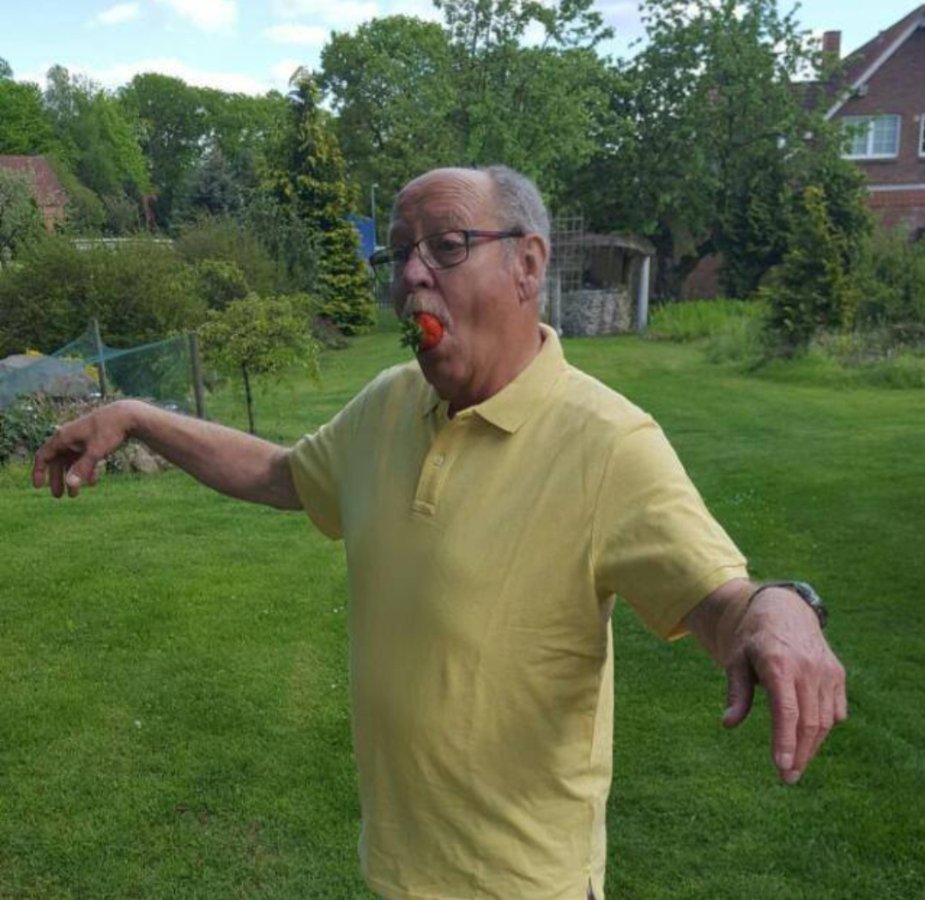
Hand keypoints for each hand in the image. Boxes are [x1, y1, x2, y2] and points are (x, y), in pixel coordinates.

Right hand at [32, 401, 134, 497]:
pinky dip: (85, 470)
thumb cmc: (110, 431)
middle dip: (57, 479)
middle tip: (59, 496)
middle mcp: (68, 437)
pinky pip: (83, 458)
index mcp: (64, 437)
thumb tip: (71, 484)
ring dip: (72, 476)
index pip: (43, 455)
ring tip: (75, 494)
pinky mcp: (91, 440)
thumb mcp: (96, 451)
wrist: (128, 415)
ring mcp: (80, 439)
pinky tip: (93, 482)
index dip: (39, 472)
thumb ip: (82, 468)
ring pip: (71, 461)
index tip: (38, 487)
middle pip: (57, 461)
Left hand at [722, 587, 847, 783]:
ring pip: (824, 720)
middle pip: (808, 721)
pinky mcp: (837, 674)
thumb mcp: (737, 660)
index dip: (785, 740)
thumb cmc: (754, 639)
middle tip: (788, 778)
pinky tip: (809, 739)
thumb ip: (736, 692)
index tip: (782, 765)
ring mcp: (826, 671)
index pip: (786, 710)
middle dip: (799, 754)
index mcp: (778, 664)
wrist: (784, 609)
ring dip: (811, 746)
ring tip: (795, 765)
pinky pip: (835, 711)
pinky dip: (823, 728)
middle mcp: (807, 668)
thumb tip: (728, 724)